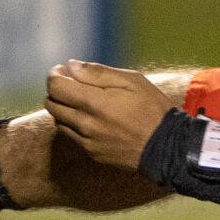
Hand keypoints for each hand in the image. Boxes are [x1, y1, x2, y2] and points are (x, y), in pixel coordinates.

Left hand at [44, 60, 177, 171]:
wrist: (167, 147)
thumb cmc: (152, 108)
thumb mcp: (132, 81)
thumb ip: (97, 73)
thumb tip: (71, 66)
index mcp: (94, 102)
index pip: (55, 86)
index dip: (55, 75)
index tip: (63, 71)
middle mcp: (85, 123)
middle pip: (52, 104)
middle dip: (56, 90)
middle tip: (70, 84)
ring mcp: (87, 141)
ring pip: (59, 121)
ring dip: (63, 108)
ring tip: (81, 101)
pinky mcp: (92, 153)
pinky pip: (72, 136)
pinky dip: (74, 124)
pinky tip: (90, 119)